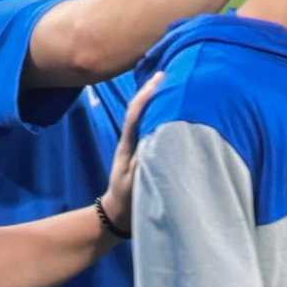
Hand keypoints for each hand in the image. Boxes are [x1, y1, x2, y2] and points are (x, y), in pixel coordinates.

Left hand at [99, 72, 162, 231]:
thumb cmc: (127, 201)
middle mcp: (131, 140)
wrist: (118, 214)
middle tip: (166, 72)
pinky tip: (168, 107)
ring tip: (168, 82)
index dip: (147, 96)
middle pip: (139, 108)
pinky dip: (158, 112)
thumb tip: (153, 142)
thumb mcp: (133, 184)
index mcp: (129, 145)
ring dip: (154, 98)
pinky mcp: (142, 150)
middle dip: (151, 89)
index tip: (159, 80)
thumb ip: (141, 164)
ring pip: (144, 115)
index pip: (136, 114)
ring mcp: (135, 144)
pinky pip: (150, 126)